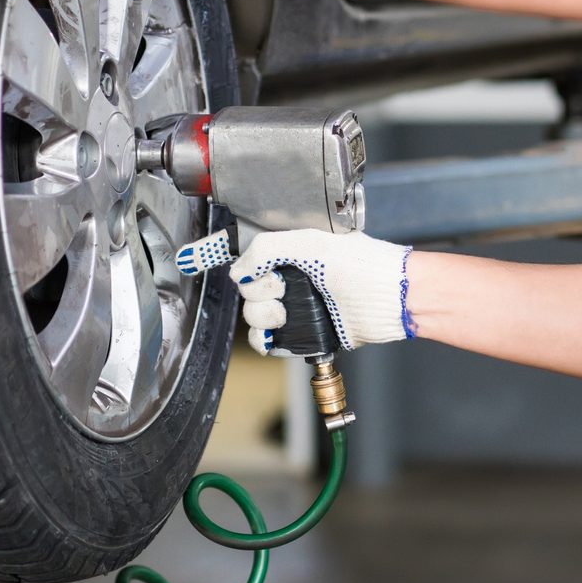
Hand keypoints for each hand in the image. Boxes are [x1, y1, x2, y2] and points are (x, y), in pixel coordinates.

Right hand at [176, 228, 414, 354]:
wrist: (391, 299)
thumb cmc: (363, 263)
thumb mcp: (310, 242)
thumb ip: (267, 247)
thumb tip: (241, 269)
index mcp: (291, 248)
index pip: (247, 247)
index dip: (215, 251)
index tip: (191, 257)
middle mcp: (291, 274)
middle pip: (245, 286)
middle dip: (255, 289)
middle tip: (279, 285)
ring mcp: (297, 304)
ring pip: (253, 314)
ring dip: (263, 315)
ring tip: (287, 311)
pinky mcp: (304, 332)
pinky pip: (267, 340)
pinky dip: (264, 339)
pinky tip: (275, 333)